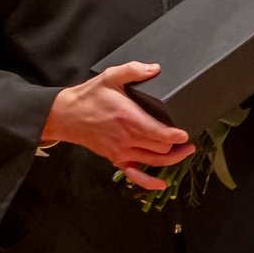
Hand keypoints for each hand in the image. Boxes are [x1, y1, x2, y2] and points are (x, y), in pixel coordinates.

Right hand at [41, 62, 194, 190]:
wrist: (66, 115)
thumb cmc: (88, 97)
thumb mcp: (110, 77)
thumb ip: (133, 70)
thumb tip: (155, 69)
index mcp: (129, 118)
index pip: (161, 134)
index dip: (178, 136)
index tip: (186, 133)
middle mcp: (127, 138)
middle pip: (162, 149)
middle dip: (178, 146)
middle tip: (188, 139)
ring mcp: (121, 151)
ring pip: (154, 162)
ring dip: (172, 160)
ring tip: (184, 152)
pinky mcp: (115, 158)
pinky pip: (135, 175)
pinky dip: (150, 182)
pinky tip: (162, 184)